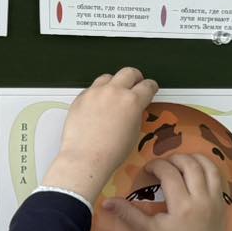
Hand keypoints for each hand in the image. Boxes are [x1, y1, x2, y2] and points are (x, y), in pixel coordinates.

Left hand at [42, 68, 160, 203]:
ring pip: (108, 77)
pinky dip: (97, 93)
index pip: (148, 85)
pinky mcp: (80, 98)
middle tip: (135, 83)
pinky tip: (97, 104)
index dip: (151, 87)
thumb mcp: (134, 132)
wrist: (86, 158)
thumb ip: (135, 114)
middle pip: (129, 72)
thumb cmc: (110, 152)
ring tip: (113, 93)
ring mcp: (95, 93)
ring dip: (114, 83)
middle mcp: (114, 92)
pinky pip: (91, 89)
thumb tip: (133, 109)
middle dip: (135, 77)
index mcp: (132, 101)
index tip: (150, 88)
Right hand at [100, 155, 231, 230]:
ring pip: (209, 167)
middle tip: (163, 165)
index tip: (147, 170)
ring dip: (193, 159)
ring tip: (180, 163)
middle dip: (174, 159)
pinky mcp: (223, 204)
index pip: (169, 173)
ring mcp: (215, 200)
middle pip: (190, 164)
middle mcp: (201, 198)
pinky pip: (217, 177)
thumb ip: (127, 214)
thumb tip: (105, 202)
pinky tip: (196, 173)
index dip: (156, 166)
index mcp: (181, 205)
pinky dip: (206, 169)